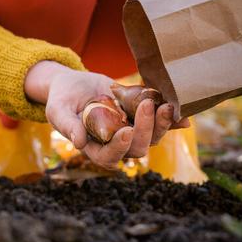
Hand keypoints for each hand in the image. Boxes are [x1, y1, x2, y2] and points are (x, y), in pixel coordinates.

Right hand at [24, 61, 188, 167]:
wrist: (74, 85)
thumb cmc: (62, 99)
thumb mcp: (58, 110)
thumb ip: (67, 126)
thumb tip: (79, 142)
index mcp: (94, 148)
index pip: (109, 157)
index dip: (119, 148)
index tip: (126, 131)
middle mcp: (115, 144)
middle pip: (137, 149)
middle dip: (145, 130)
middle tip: (147, 106)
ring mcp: (131, 131)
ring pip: (152, 138)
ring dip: (161, 125)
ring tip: (165, 105)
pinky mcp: (141, 118)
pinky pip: (160, 124)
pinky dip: (172, 121)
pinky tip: (183, 117)